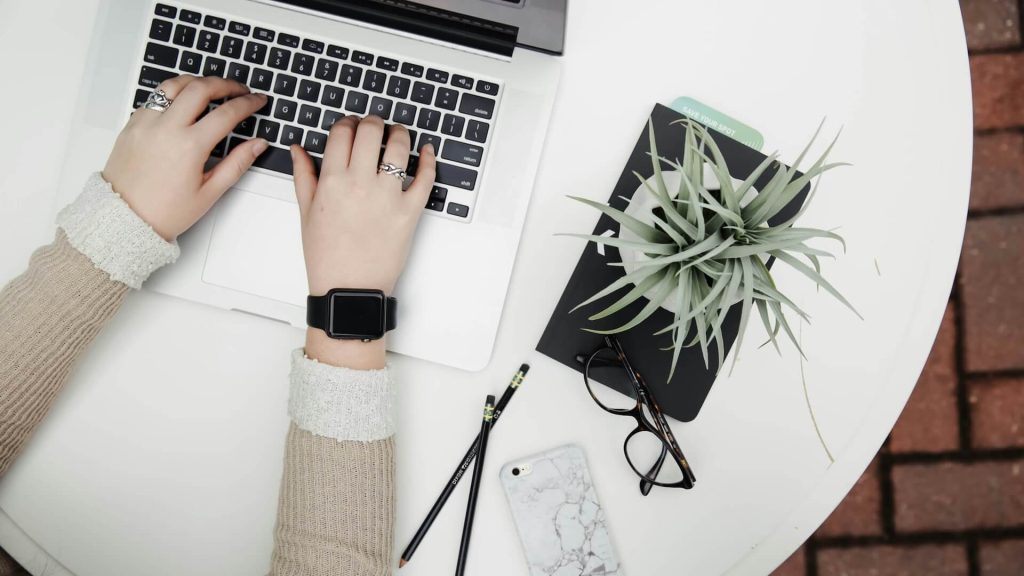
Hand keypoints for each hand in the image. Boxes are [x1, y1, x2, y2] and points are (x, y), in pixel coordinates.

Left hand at [102, 75, 268, 240]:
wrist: (124, 219)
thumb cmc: (164, 212)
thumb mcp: (209, 192)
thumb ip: (237, 164)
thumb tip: (257, 145)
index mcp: (189, 146)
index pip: (227, 113)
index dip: (247, 103)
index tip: (257, 101)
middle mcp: (166, 128)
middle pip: (201, 88)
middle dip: (225, 84)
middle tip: (239, 89)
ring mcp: (146, 123)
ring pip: (174, 85)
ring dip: (197, 82)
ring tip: (211, 88)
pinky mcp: (132, 124)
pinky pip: (155, 98)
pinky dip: (173, 95)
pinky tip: (183, 104)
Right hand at [292, 115, 435, 368]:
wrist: (349, 289)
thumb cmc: (327, 256)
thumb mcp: (306, 213)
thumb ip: (303, 176)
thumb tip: (299, 149)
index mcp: (332, 181)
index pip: (342, 133)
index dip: (347, 123)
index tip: (351, 126)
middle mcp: (360, 184)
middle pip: (370, 131)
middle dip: (373, 122)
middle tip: (375, 125)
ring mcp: (388, 197)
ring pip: (399, 147)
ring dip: (400, 133)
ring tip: (398, 134)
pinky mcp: (410, 212)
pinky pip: (425, 178)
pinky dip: (429, 160)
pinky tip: (427, 151)